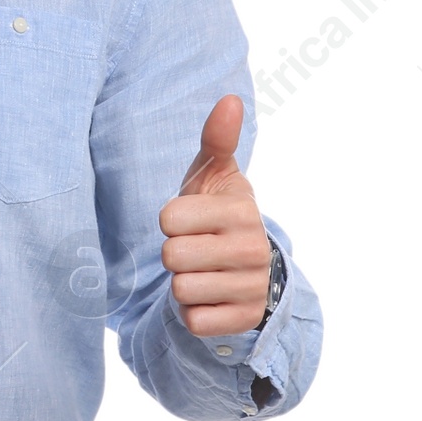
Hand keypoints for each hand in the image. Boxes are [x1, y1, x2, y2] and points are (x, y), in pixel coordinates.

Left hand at [158, 95, 272, 337]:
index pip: (169, 219)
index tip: (191, 220)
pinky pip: (193, 320)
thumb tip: (230, 99)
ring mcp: (251, 287)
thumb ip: (217, 140)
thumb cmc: (216, 214)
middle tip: (196, 248)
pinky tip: (210, 298)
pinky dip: (193, 312)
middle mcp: (252, 248)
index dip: (170, 220)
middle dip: (174, 254)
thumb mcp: (213, 176)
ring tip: (203, 272)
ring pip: (180, 290)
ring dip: (183, 284)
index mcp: (241, 210)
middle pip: (171, 256)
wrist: (247, 268)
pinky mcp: (244, 321)